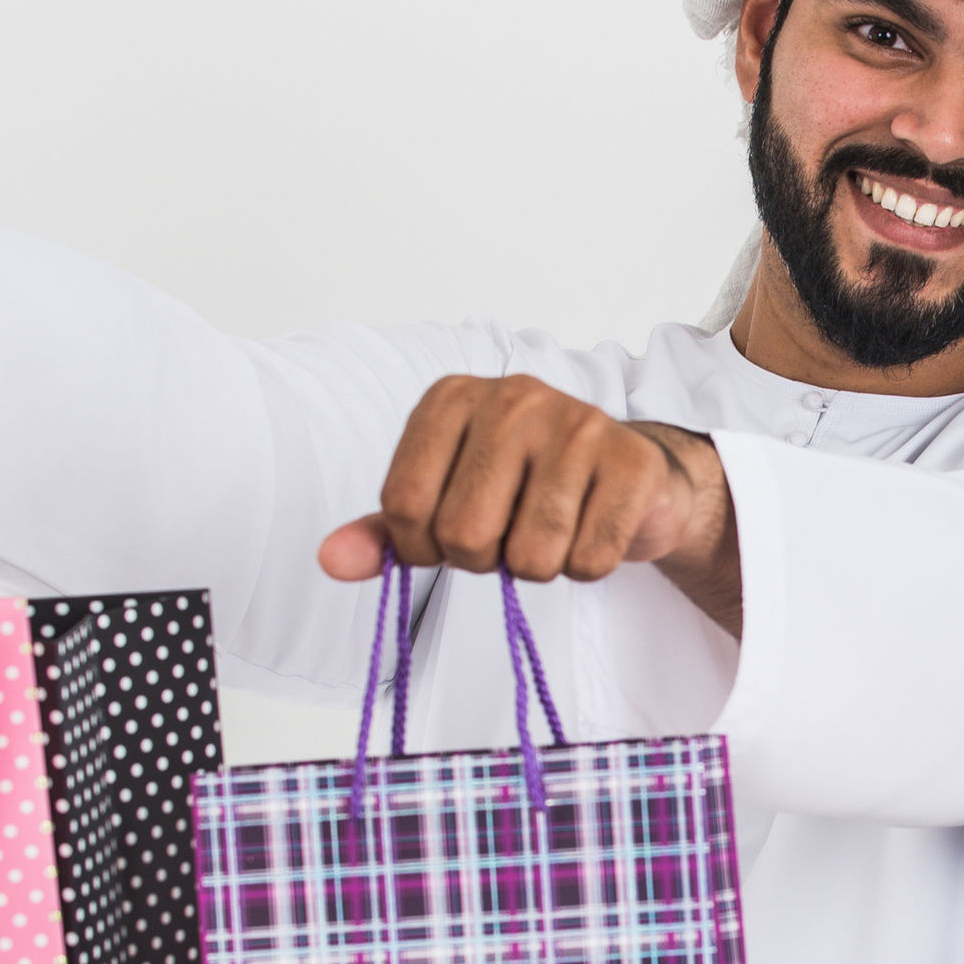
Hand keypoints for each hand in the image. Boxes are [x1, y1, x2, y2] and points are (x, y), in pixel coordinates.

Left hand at [315, 375, 744, 630]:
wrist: (628, 475)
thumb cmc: (524, 487)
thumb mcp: (445, 500)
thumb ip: (386, 531)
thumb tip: (331, 560)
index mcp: (453, 398)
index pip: (404, 504)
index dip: (422, 548)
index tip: (446, 539)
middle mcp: (513, 396)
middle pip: (464, 533)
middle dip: (484, 560)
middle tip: (508, 533)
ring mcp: (578, 423)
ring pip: (531, 556)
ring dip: (540, 567)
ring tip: (552, 530)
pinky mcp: (632, 461)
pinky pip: (589, 560)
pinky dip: (587, 567)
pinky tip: (592, 528)